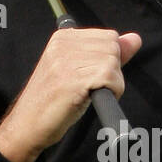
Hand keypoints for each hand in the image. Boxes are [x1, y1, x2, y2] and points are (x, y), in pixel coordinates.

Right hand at [0, 27, 141, 161]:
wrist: (27, 124)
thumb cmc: (54, 101)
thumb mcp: (79, 70)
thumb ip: (107, 53)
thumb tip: (135, 39)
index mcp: (63, 38)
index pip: (109, 37)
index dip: (109, 61)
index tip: (91, 76)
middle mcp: (63, 45)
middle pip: (113, 48)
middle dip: (112, 71)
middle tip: (91, 88)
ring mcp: (66, 62)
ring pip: (113, 64)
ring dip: (111, 84)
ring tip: (89, 94)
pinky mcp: (73, 80)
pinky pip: (110, 78)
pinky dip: (112, 92)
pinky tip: (93, 99)